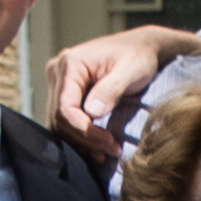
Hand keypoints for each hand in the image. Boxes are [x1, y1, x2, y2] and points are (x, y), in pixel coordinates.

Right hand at [44, 25, 200, 150]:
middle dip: (85, 139)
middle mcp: (58, 73)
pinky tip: (100, 147)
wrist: (142, 48)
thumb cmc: (139, 56)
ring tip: (108, 151)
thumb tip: (92, 112)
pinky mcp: (66, 95)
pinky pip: (66, 122)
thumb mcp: (131, 70)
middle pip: (59, 119)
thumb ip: (111, 89)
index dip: (84, 130)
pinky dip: (81, 137)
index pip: (65, 108)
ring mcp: (59, 85)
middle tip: (113, 149)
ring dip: (82, 143)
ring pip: (60, 124)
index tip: (109, 141)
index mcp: (69, 64)